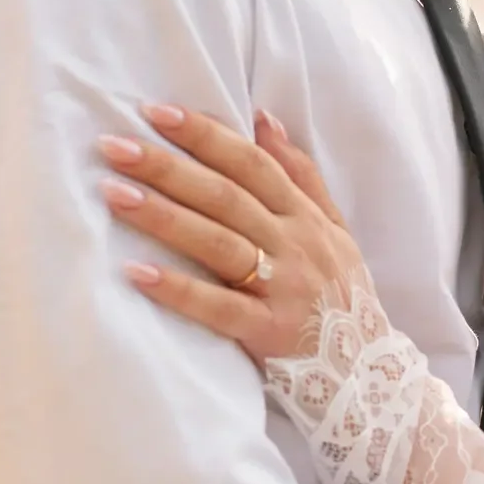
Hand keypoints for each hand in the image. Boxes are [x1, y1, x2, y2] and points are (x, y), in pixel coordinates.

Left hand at [96, 105, 363, 362]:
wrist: (369, 371)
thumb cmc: (341, 295)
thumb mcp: (334, 229)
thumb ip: (300, 175)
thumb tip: (263, 119)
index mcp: (303, 216)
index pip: (251, 163)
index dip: (205, 135)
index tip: (157, 112)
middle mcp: (294, 244)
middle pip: (225, 195)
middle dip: (168, 167)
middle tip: (115, 146)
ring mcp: (282, 287)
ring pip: (217, 242)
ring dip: (163, 216)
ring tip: (114, 194)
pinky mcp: (268, 332)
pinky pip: (218, 308)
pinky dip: (178, 289)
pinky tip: (137, 273)